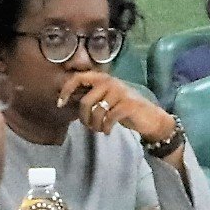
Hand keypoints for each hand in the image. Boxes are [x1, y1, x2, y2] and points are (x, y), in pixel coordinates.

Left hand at [55, 70, 180, 148]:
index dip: (66, 90)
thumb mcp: (105, 99)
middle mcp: (110, 81)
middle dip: (84, 118)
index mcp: (102, 78)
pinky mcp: (128, 104)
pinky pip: (109, 118)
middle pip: (86, 101)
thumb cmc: (123, 109)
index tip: (60, 104)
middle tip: (88, 126)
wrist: (149, 117)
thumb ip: (89, 96)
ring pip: (97, 112)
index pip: (77, 78)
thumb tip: (67, 99)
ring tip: (99, 129)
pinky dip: (106, 128)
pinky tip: (108, 131)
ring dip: (95, 125)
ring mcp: (120, 92)